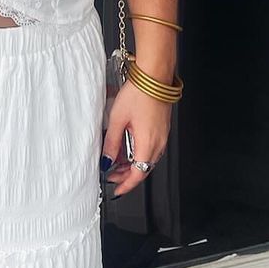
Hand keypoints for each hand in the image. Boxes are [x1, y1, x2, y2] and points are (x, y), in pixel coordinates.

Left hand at [102, 82, 171, 197]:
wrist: (154, 77)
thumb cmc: (139, 94)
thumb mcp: (117, 119)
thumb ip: (111, 142)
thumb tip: (106, 160)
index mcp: (148, 144)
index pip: (138, 175)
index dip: (126, 185)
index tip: (116, 189)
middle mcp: (158, 143)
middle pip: (143, 168)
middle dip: (126, 175)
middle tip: (111, 173)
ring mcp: (162, 136)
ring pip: (147, 158)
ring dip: (132, 163)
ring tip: (115, 158)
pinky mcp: (162, 128)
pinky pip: (151, 147)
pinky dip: (138, 151)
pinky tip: (127, 144)